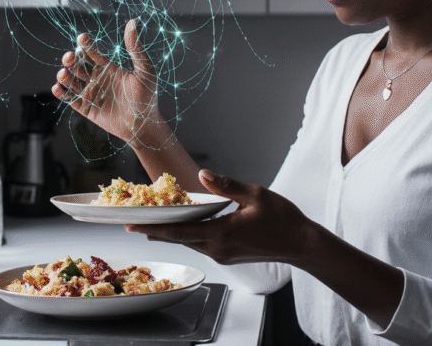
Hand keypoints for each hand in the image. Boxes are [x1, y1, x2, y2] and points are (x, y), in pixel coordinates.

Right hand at [52, 19, 163, 147]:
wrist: (143, 125)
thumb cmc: (147, 98)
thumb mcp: (144, 71)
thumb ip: (136, 48)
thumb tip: (132, 22)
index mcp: (109, 68)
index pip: (92, 53)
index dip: (86, 45)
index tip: (82, 38)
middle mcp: (97, 79)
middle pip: (78, 65)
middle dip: (71, 60)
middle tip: (70, 57)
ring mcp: (91, 93)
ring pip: (72, 81)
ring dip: (65, 75)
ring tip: (64, 73)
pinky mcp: (86, 108)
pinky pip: (70, 99)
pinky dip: (61, 93)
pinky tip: (58, 88)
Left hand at [126, 170, 314, 264]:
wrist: (301, 244)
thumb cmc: (282, 219)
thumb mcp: (255, 195)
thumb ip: (226, 186)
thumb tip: (203, 176)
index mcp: (221, 233)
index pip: (177, 232)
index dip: (152, 228)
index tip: (131, 226)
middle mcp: (217, 249)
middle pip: (178, 239)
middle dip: (155, 230)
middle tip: (132, 223)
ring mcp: (223, 254)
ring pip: (189, 243)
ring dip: (171, 233)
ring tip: (151, 223)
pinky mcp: (228, 255)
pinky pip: (201, 244)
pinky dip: (188, 234)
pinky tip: (183, 226)